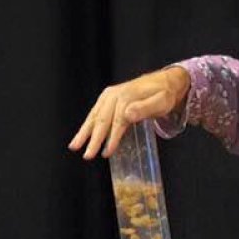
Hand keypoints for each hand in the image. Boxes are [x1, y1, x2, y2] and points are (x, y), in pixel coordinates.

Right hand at [68, 67, 190, 158]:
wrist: (164, 82)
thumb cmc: (163, 95)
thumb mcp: (161, 102)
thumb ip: (145, 108)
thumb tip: (127, 114)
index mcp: (126, 96)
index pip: (117, 121)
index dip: (112, 138)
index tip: (107, 152)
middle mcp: (114, 94)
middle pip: (102, 119)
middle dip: (93, 139)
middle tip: (87, 155)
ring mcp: (109, 95)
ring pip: (94, 116)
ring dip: (84, 132)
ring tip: (75, 146)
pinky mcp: (107, 98)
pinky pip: (95, 113)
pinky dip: (88, 125)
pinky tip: (82, 135)